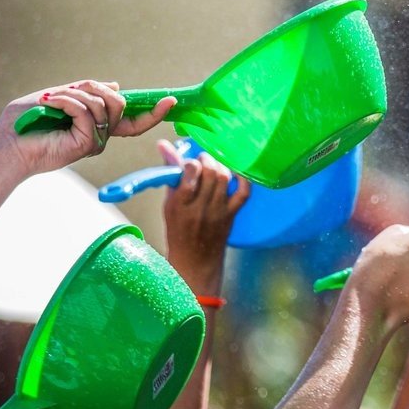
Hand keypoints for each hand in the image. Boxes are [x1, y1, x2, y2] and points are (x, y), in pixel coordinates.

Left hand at [0, 81, 175, 180]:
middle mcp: (99, 136)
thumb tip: (115, 86)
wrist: (6, 144)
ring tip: (50, 101)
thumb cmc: (24, 123)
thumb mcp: (57, 96)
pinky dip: (67, 101)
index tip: (170, 100)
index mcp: (94, 125)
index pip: (131, 120)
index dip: (152, 111)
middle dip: (97, 89)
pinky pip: (87, 112)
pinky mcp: (87, 144)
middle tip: (70, 90)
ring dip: (75, 95)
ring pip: (104, 106)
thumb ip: (83, 91)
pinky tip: (49, 103)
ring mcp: (94, 142)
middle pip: (120, 104)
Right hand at [160, 141, 249, 295]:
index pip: (189, 175)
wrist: (195, 261)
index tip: (189, 163)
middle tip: (203, 160)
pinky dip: (243, 180)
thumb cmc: (178, 232)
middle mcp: (200, 208)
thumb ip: (170, 176)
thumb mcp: (168, 204)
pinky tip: (237, 174)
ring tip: (214, 166)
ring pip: (225, 179)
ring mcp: (218, 212)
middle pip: (210, 173)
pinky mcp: (232, 215)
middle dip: (207, 160)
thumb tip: (164, 146)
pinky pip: (243, 193)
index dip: (191, 163)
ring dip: (221, 166)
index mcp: (180, 205)